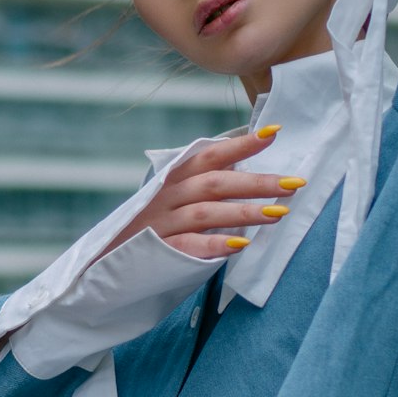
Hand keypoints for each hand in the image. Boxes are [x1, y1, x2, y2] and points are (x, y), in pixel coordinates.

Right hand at [99, 126, 304, 260]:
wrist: (103, 263)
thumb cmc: (147, 228)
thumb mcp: (170, 199)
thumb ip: (200, 186)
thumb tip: (242, 170)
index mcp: (172, 179)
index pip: (209, 155)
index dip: (241, 144)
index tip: (274, 133)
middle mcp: (166, 197)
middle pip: (215, 183)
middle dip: (257, 181)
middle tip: (294, 183)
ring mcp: (161, 224)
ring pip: (206, 212)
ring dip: (245, 211)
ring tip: (279, 212)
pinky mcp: (158, 252)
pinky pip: (189, 246)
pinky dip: (214, 244)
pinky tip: (240, 244)